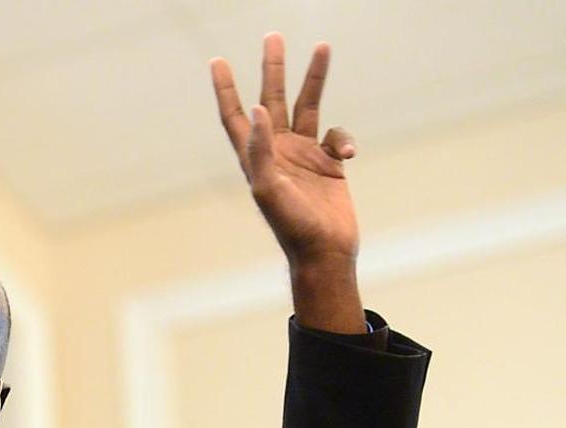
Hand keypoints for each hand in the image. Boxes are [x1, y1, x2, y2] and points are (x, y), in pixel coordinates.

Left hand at [210, 33, 357, 266]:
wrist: (325, 252)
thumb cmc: (292, 227)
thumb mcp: (269, 189)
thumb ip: (261, 150)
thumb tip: (257, 109)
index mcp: (255, 158)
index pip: (235, 117)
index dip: (226, 90)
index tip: (217, 62)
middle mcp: (277, 152)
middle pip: (271, 100)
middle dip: (272, 69)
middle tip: (272, 37)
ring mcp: (304, 156)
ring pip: (308, 107)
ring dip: (314, 79)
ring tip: (322, 47)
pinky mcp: (328, 164)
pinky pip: (337, 137)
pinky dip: (345, 139)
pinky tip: (348, 157)